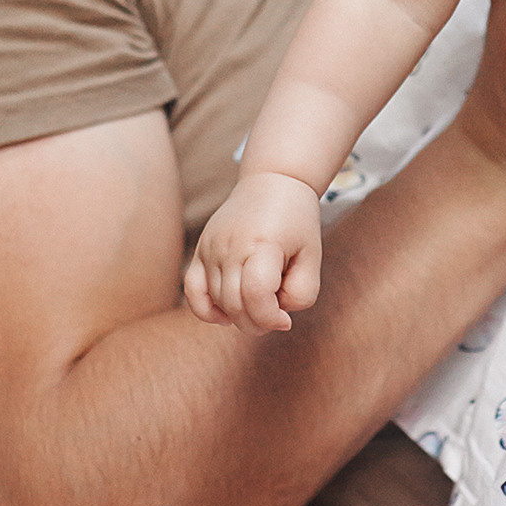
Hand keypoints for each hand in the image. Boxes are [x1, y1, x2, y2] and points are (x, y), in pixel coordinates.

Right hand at [184, 172, 324, 334]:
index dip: (271, 318)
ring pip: (216, 302)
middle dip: (257, 323)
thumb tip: (276, 316)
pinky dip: (206, 310)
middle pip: (235, 305)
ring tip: (260, 305)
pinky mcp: (201, 250)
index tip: (286, 320)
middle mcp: (231, 245)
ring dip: (239, 317)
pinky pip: (192, 291)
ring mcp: (211, 248)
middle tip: (276, 317)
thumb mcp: (313, 255)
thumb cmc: (296, 221)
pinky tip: (226, 314)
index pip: (256, 294)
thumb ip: (302, 292)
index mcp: (263, 243)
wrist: (273, 181)